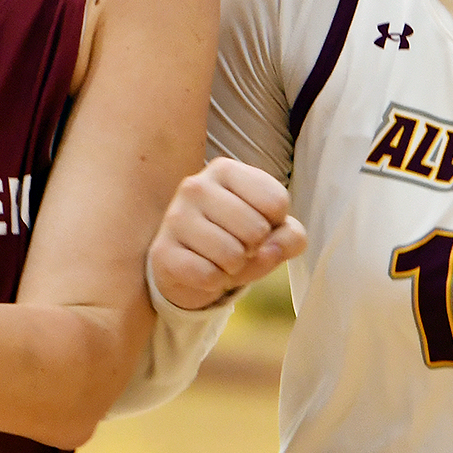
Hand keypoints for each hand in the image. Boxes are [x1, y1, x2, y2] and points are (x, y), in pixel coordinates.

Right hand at [149, 157, 306, 310]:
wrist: (190, 267)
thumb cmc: (236, 240)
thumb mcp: (272, 233)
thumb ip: (291, 236)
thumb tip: (272, 249)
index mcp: (225, 170)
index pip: (276, 201)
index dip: (275, 224)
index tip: (256, 223)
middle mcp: (196, 186)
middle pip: (256, 229)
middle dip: (254, 249)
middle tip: (237, 246)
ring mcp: (175, 217)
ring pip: (232, 255)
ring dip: (233, 268)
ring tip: (219, 259)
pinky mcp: (162, 251)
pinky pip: (208, 276)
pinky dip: (214, 282)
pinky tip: (202, 270)